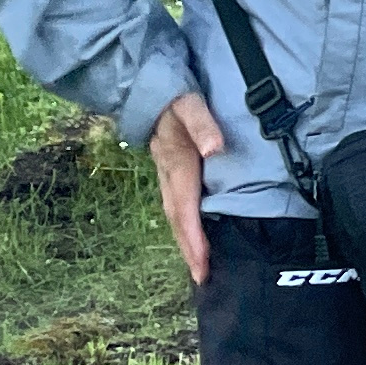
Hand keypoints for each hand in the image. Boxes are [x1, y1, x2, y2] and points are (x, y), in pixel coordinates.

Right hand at [149, 89, 226, 285]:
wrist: (149, 87)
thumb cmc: (175, 97)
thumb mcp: (189, 103)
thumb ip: (203, 124)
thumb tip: (216, 149)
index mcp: (176, 163)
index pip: (186, 207)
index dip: (194, 237)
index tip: (202, 263)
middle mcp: (168, 175)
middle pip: (177, 218)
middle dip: (189, 249)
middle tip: (202, 277)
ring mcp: (166, 176)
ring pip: (175, 215)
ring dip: (185, 241)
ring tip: (199, 267)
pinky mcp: (169, 174)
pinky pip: (177, 205)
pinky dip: (184, 226)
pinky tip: (194, 238)